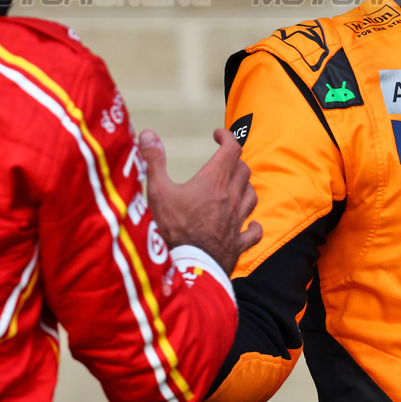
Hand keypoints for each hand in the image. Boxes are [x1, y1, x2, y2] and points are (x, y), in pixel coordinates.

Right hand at [137, 128, 261, 275]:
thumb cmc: (173, 229)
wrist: (190, 267)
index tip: (218, 135)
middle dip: (233, 160)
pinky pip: (253, 230)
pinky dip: (252, 224)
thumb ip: (154, 161)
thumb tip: (147, 134)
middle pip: (243, 169)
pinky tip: (248, 223)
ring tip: (233, 186)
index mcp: (214, 181)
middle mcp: (231, 197)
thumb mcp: (157, 191)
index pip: (232, 149)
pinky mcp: (239, 242)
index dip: (227, 136)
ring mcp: (237, 220)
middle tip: (221, 160)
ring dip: (244, 186)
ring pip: (251, 194)